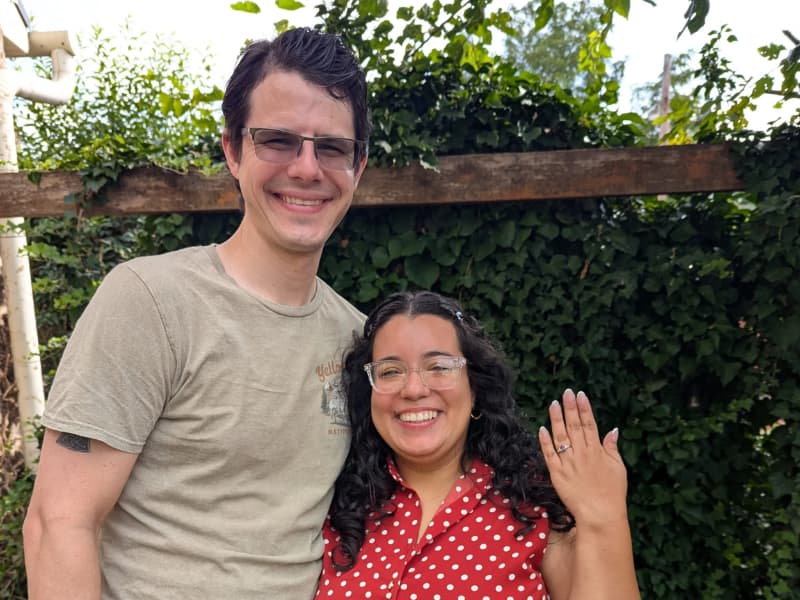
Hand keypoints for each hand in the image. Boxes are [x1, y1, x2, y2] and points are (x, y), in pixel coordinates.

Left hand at [538, 389, 628, 528]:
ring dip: (556, 418)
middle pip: (574, 426)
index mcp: (597, 451)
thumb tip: (613, 430)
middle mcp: (582, 453)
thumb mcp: (618, 467)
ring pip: (560, 436)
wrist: (601, 514)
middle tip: (565, 392)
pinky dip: (545, 441)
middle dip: (570, 407)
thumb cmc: (612, 493)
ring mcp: (568, 463)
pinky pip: (549, 454)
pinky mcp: (557, 473)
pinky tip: (542, 428)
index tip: (579, 394)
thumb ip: (612, 447)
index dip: (584, 408)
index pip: (589, 424)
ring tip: (553, 404)